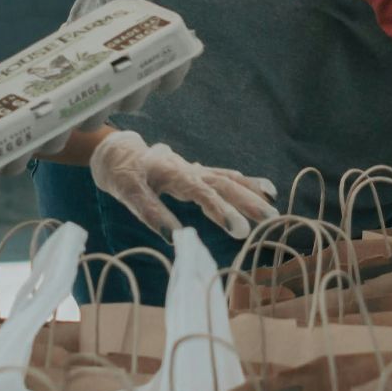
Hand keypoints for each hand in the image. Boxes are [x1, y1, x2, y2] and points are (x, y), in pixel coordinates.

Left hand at [89, 131, 278, 240]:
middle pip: (223, 184)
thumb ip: (151, 213)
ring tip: (274, 205)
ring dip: (251, 192)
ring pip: (228, 179)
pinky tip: (264, 190)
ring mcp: (195, 169)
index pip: (202, 193)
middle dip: (248, 202)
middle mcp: (189, 168)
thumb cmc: (122, 174)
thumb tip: (174, 238)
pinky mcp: (197, 171)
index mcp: (173, 173)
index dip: (222, 210)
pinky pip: (225, 175)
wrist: (117, 152)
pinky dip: (245, 182)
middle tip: (270, 220)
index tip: (240, 230)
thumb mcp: (128, 194)